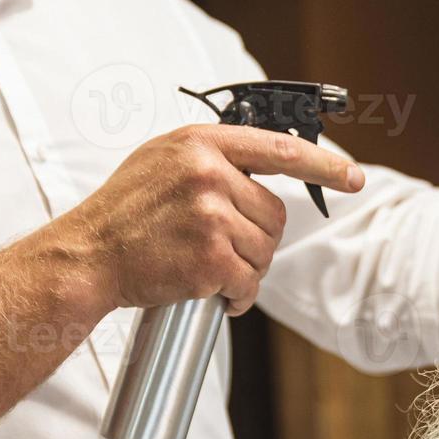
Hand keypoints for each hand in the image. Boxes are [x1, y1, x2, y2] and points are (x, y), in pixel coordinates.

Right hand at [43, 125, 364, 317]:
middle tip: (221, 248)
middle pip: (276, 213)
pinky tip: (214, 294)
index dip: (324, 163)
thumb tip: (269, 159)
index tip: (352, 177)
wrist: (86, 257)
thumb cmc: (125, 212)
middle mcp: (208, 173)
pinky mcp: (210, 257)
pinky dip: (239, 296)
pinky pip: (250, 282)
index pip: (280, 148)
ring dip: (246, 269)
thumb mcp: (164, 160)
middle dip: (258, 238)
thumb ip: (213, 155)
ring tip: (207, 267)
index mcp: (201, 143)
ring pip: (266, 249)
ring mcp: (210, 215)